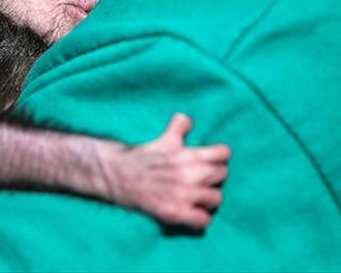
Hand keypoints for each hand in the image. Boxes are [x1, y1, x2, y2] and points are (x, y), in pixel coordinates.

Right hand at [103, 113, 230, 228]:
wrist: (117, 175)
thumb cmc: (142, 156)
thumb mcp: (163, 138)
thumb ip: (179, 127)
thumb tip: (187, 120)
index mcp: (188, 154)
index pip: (223, 154)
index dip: (219, 156)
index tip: (212, 159)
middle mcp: (190, 174)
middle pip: (222, 175)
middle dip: (214, 176)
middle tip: (203, 178)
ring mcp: (183, 195)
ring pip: (216, 198)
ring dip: (208, 197)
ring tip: (199, 196)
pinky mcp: (175, 212)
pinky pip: (202, 220)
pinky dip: (200, 218)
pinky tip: (193, 213)